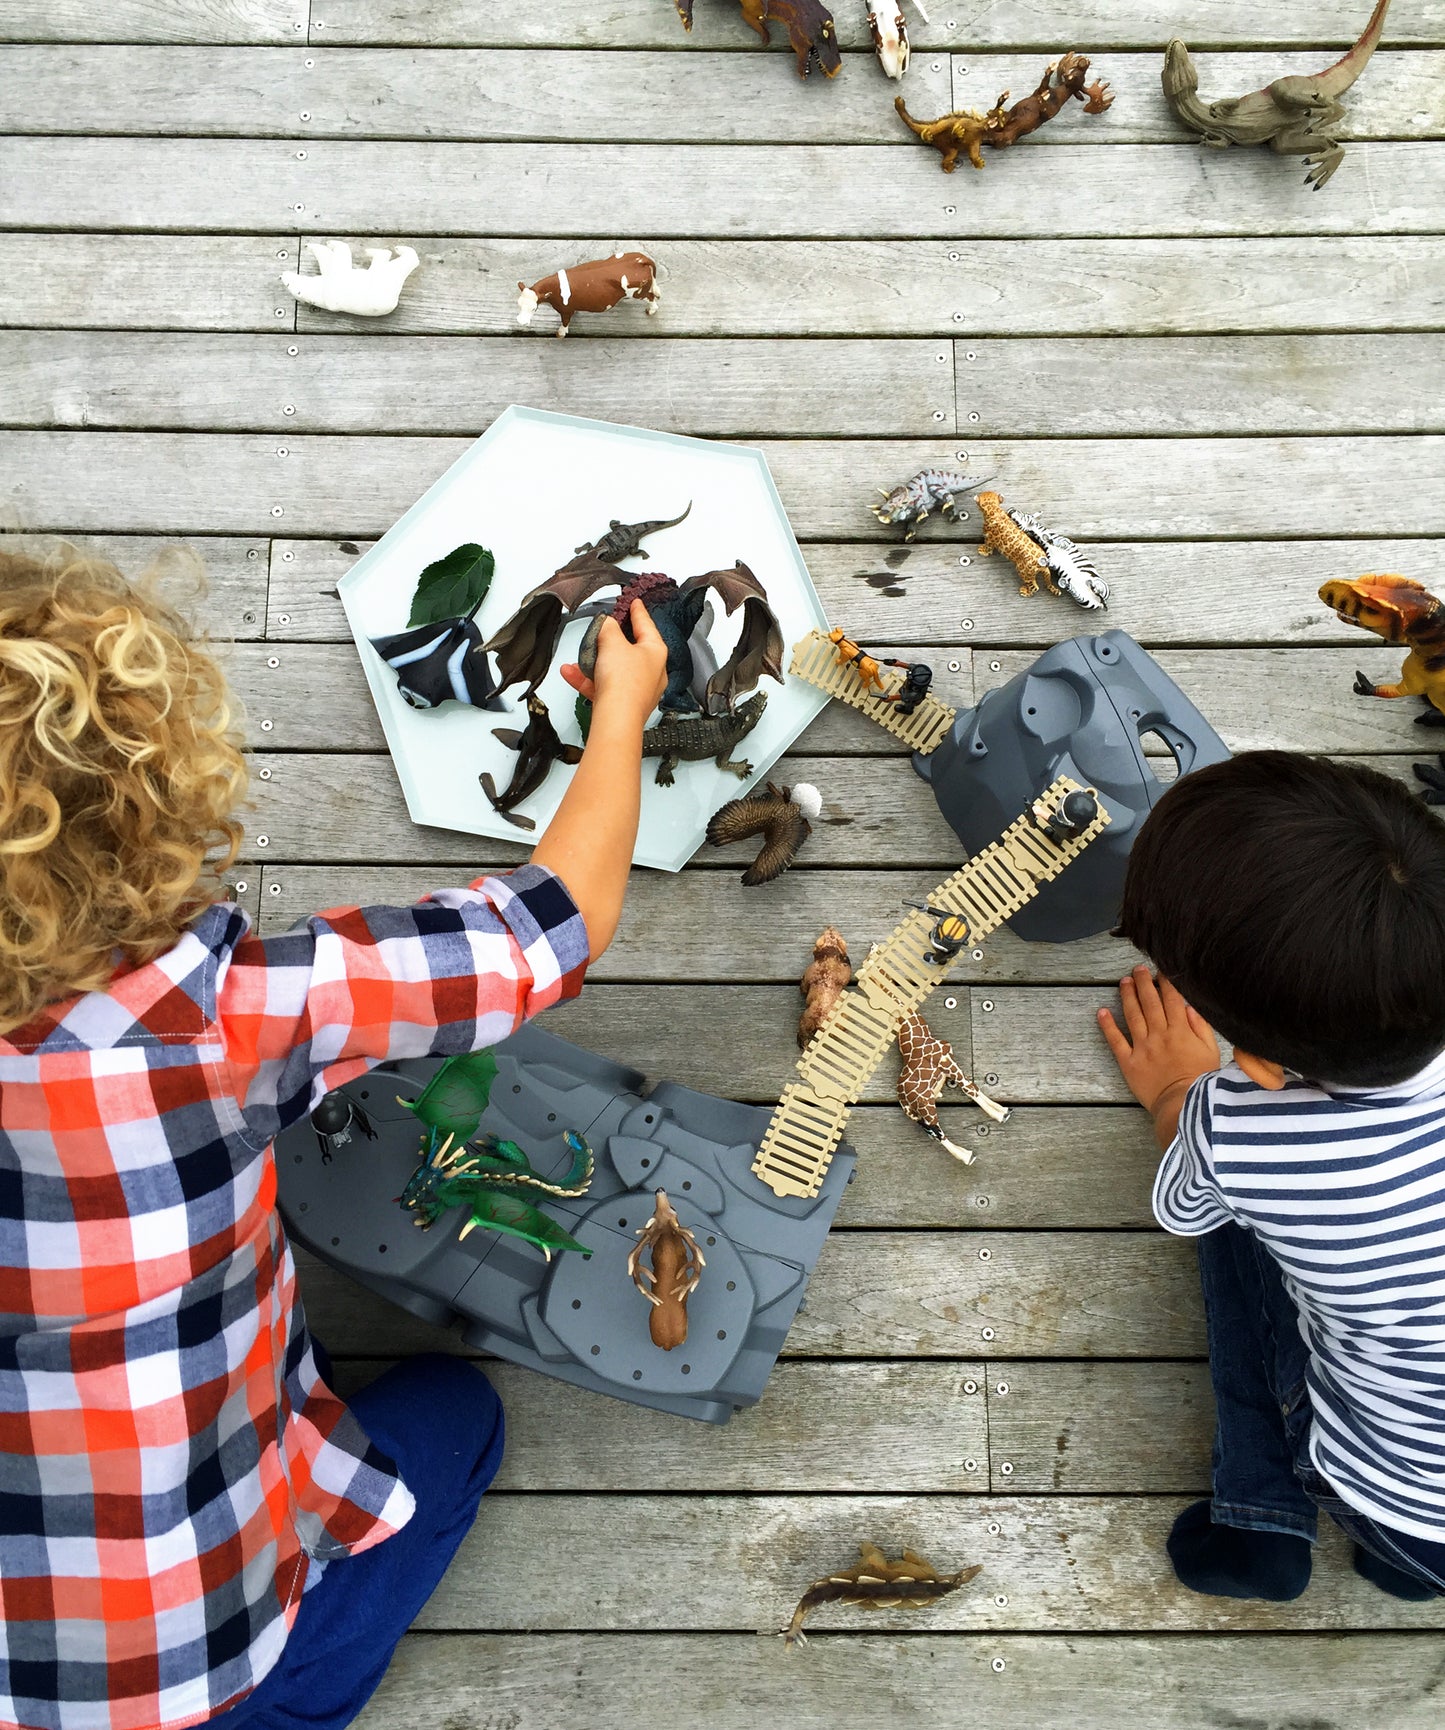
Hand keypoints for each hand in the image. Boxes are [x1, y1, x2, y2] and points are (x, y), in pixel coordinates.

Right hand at [559, 600, 666, 726]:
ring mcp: (638, 690)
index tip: (635, 603)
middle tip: (600, 631)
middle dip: (608, 642)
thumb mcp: (612, 643)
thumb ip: (607, 628)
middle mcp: (651, 672)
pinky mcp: (624, 704)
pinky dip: (588, 680)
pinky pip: (604, 687)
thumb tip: (606, 623)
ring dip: (592, 663)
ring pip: (613, 670)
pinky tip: (571, 673)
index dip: (638, 612)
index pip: (647, 625)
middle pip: (628, 649)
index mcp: (656, 652)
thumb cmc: (624, 684)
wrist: (616, 719)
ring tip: (578, 658)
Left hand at [1098, 966, 1219, 1142]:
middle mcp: (1160, 1034)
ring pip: (1133, 1015)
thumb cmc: (1200, 1080)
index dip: (1165, 982)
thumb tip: (1189, 1007)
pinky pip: (1116, 1040)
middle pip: (1150, 1002)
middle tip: (1138, 968)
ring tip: (1124, 981)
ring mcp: (1142, 1047)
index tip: (1161, 969)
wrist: (1183, 1105)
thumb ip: (1200, 1028)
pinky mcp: (1129, 1062)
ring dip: (1127, 996)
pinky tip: (1102, 1012)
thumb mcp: (1211, 1052)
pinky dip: (1108, 1026)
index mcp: (1180, 1031)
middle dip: (1144, 982)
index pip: (1171, 999)